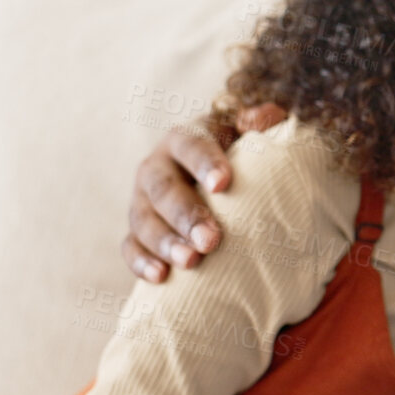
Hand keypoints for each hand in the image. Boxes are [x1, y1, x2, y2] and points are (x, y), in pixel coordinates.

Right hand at [120, 104, 284, 281]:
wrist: (219, 181)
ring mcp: (142, 199)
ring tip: (191, 261)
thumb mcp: (251, 133)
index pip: (191, 145)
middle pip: (163, 188)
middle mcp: (157, 166)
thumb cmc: (242, 155)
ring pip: (144, 219)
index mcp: (185, 138)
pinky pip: (130, 246)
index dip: (205, 163)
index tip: (223, 184)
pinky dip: (141, 262)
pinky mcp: (136, 230)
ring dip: (165, 242)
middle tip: (211, 240)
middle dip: (186, 215)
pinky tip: (160, 277)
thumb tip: (265, 117)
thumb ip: (262, 122)